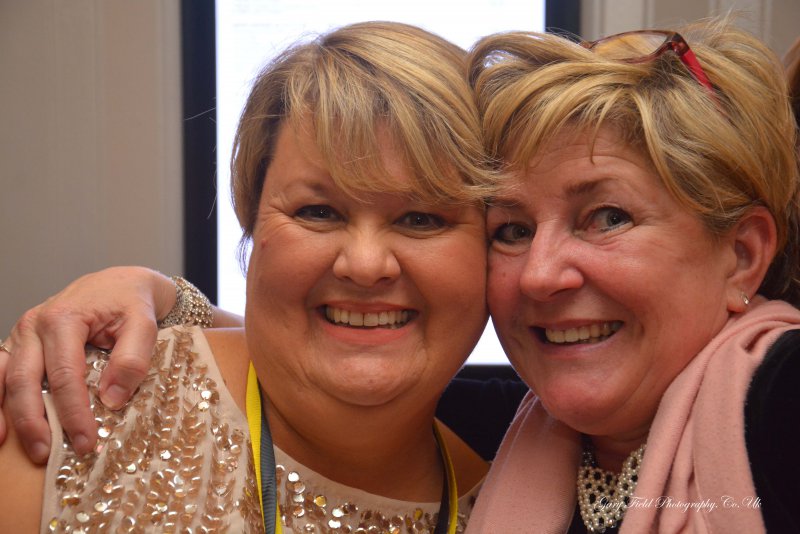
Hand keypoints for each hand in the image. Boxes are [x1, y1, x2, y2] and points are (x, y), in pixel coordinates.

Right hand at [1, 267, 175, 462]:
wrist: (120, 283)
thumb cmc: (131, 303)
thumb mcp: (144, 325)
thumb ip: (132, 360)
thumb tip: (110, 400)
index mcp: (64, 318)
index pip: (65, 375)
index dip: (74, 413)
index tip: (86, 441)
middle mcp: (34, 325)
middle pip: (25, 381)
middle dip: (35, 422)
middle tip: (49, 454)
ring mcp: (22, 335)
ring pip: (4, 379)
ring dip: (10, 416)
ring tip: (25, 447)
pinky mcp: (19, 344)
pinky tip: (2, 429)